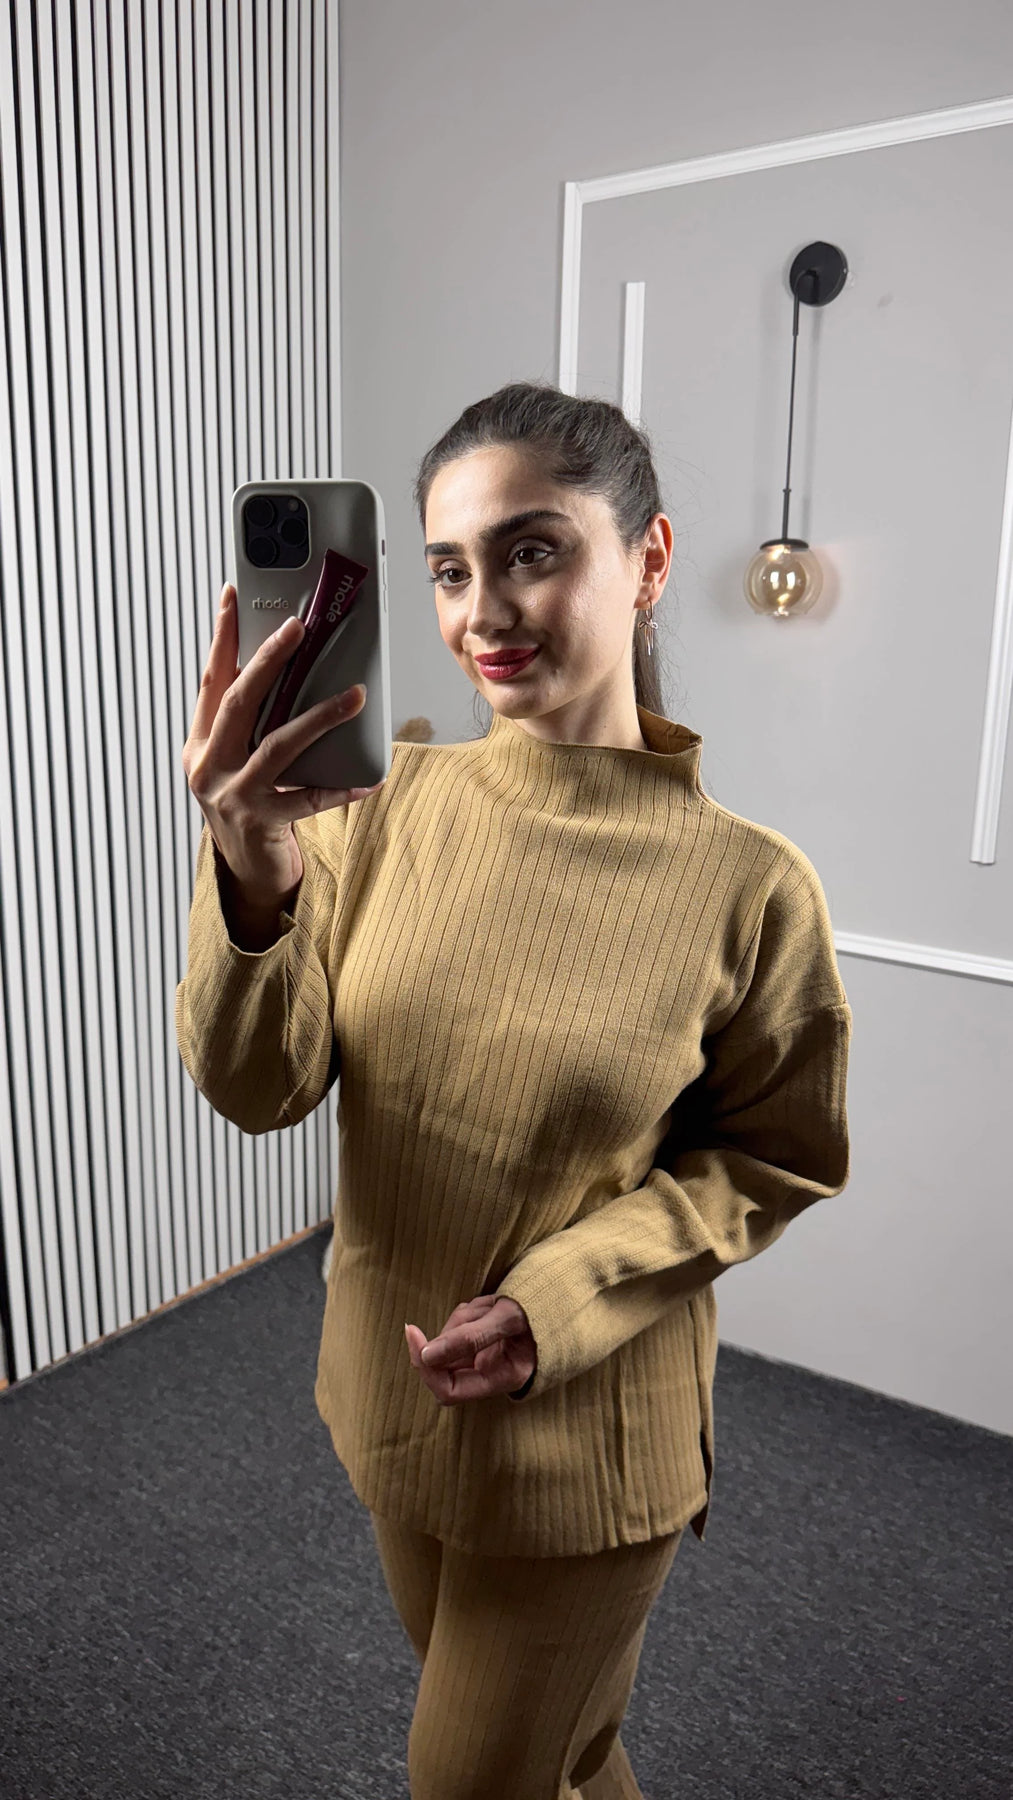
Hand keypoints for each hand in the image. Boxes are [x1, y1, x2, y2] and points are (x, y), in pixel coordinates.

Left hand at [404, 1295, 535, 1405]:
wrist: (566, 1293)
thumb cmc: (545, 1307)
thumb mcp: (508, 1318)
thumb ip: (468, 1337)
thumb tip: (425, 1355)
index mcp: (500, 1378)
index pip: (447, 1389)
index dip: (425, 1365)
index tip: (412, 1331)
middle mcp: (491, 1373)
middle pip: (446, 1360)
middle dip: (452, 1331)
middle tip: (476, 1309)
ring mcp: (487, 1356)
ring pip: (452, 1339)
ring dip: (464, 1317)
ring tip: (492, 1304)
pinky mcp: (485, 1340)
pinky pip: (462, 1327)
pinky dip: (469, 1313)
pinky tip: (492, 1304)